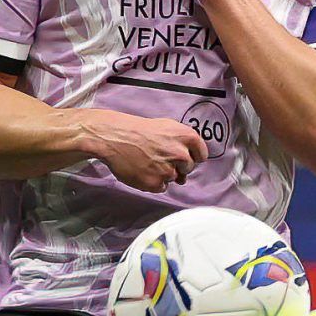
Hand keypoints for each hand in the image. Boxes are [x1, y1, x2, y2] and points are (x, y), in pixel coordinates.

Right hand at [80, 109, 206, 191]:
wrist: (114, 137)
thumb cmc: (138, 130)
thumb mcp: (166, 127)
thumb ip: (183, 143)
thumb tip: (187, 166)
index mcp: (187, 137)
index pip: (202, 155)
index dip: (192, 156)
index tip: (182, 155)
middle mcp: (181, 154)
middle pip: (188, 168)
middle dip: (178, 165)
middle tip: (159, 156)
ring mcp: (168, 171)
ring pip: (174, 178)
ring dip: (164, 174)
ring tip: (148, 161)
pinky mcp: (155, 183)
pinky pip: (161, 187)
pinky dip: (153, 182)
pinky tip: (143, 170)